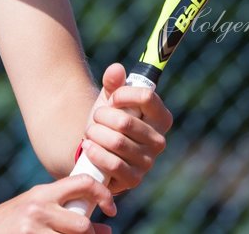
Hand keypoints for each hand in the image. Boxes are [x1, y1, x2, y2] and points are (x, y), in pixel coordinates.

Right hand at [0, 175, 117, 232]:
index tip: (111, 210)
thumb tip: (105, 228)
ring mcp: (32, 231)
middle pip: (82, 225)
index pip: (83, 183)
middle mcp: (38, 210)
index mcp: (41, 193)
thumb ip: (64, 210)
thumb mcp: (35, 207)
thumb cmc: (11, 222)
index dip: (103, 195)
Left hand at [77, 63, 173, 194]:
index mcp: (160, 117)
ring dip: (96, 134)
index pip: (146, 97)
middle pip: (126, 122)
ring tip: (90, 132)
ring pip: (117, 142)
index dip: (124, 94)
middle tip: (96, 117)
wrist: (96, 149)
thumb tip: (116, 69)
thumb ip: (113, 82)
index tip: (112, 97)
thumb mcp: (110, 99)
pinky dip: (96, 153)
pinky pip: (113, 164)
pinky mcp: (134, 179)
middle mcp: (159, 140)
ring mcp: (148, 162)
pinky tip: (88, 146)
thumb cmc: (108, 121)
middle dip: (102, 117)